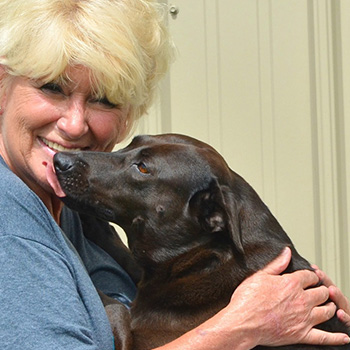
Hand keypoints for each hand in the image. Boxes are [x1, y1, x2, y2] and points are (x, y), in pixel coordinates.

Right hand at [228, 248, 349, 347]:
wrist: (243, 322)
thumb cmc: (247, 299)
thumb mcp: (260, 275)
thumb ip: (277, 263)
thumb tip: (287, 251)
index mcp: (292, 283)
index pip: (310, 276)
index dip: (311, 275)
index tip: (310, 277)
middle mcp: (302, 300)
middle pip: (322, 292)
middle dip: (322, 290)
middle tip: (319, 290)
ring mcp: (304, 318)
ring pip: (327, 311)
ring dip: (330, 307)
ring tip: (329, 306)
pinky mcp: (302, 335)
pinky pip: (325, 337)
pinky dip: (336, 338)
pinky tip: (343, 336)